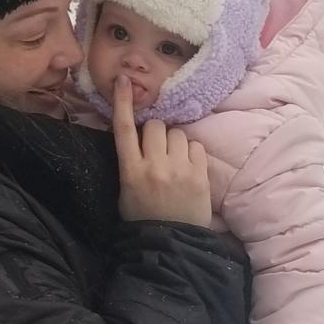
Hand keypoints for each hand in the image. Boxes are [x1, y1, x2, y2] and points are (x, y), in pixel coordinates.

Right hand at [112, 74, 211, 226]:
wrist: (172, 243)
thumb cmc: (144, 217)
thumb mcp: (126, 190)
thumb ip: (130, 161)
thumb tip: (136, 134)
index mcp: (130, 171)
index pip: (123, 129)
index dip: (123, 102)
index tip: (125, 80)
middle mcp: (154, 166)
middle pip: (154, 126)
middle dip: (156, 133)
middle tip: (158, 150)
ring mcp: (178, 170)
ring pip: (177, 133)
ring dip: (175, 142)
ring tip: (175, 161)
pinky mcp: (199, 175)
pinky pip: (196, 146)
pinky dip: (192, 152)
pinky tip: (189, 167)